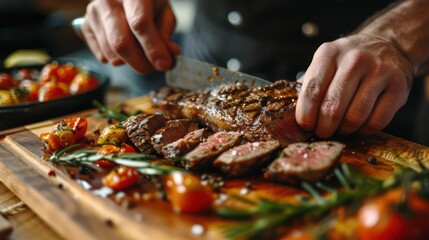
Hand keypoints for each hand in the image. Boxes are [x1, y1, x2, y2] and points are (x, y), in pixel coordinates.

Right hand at [82, 0, 179, 72]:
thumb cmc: (148, 3)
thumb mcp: (164, 12)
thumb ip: (166, 35)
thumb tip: (166, 59)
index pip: (140, 23)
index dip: (153, 48)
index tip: (164, 64)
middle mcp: (108, 1)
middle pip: (121, 43)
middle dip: (141, 63)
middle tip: (153, 66)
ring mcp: (94, 13)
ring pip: (112, 54)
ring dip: (130, 62)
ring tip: (140, 52)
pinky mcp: (86, 25)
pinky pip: (103, 56)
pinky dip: (118, 59)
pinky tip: (125, 47)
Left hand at [296, 33, 413, 137]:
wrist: (389, 45)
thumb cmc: (347, 62)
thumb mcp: (325, 63)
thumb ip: (309, 85)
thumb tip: (289, 114)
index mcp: (329, 54)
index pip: (312, 90)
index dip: (305, 113)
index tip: (305, 126)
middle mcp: (355, 60)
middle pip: (332, 107)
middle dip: (324, 127)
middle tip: (322, 132)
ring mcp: (379, 72)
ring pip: (355, 117)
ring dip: (344, 130)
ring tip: (341, 127)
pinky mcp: (399, 88)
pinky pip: (376, 122)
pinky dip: (364, 130)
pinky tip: (359, 124)